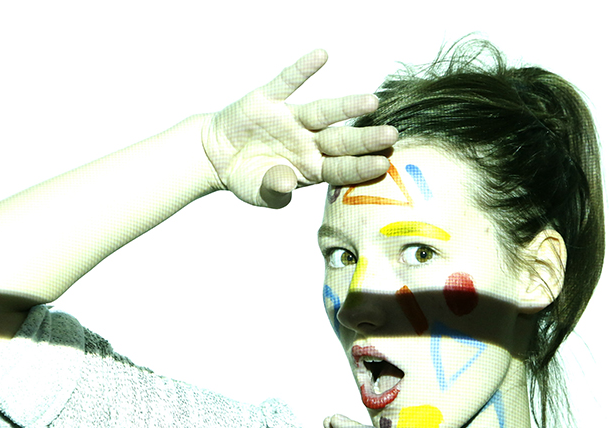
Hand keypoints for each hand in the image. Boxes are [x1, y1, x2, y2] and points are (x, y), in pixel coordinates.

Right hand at [202, 50, 397, 208]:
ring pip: (323, 111)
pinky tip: (322, 55)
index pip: (341, 168)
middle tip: (391, 134)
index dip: (360, 166)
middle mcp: (308, 142)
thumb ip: (274, 190)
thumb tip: (286, 182)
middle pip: (341, 139)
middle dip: (365, 138)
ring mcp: (291, 120)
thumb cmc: (247, 176)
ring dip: (346, 105)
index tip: (382, 164)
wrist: (217, 156)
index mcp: (311, 168)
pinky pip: (288, 81)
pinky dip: (303, 69)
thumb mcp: (259, 191)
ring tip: (372, 100)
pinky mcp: (269, 99)